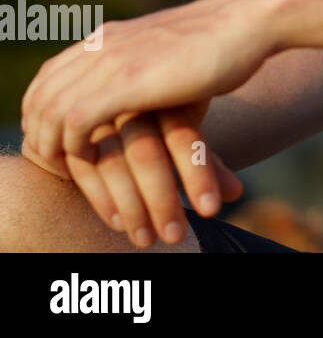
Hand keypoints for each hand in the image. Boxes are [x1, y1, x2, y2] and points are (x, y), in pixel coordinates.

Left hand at [21, 0, 277, 165]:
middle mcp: (102, 45)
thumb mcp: (174, 55)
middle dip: (41, 133)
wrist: (249, 20)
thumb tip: (153, 108)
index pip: (49, 76)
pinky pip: (74, 122)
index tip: (62, 141)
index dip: (45, 113)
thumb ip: (150, 75)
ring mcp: (111, 60)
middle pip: (39, 94)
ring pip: (49, 111)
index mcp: (110, 36)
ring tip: (75, 168)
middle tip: (62, 163)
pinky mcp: (126, 81)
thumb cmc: (226, 42)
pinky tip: (96, 159)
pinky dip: (74, 147)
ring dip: (53, 146)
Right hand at [57, 107, 243, 247]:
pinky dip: (101, 199)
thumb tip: (237, 193)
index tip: (211, 211)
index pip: (184, 136)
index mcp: (166, 97)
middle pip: (146, 153)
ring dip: (132, 207)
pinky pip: (83, 169)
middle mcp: (131, 103)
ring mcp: (97, 117)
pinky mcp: (70, 135)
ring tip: (148, 240)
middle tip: (177, 237)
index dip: (198, 174)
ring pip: (112, 164)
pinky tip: (119, 224)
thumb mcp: (183, 135)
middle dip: (162, 199)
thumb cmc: (156, 123)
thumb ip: (205, 162)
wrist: (103, 104)